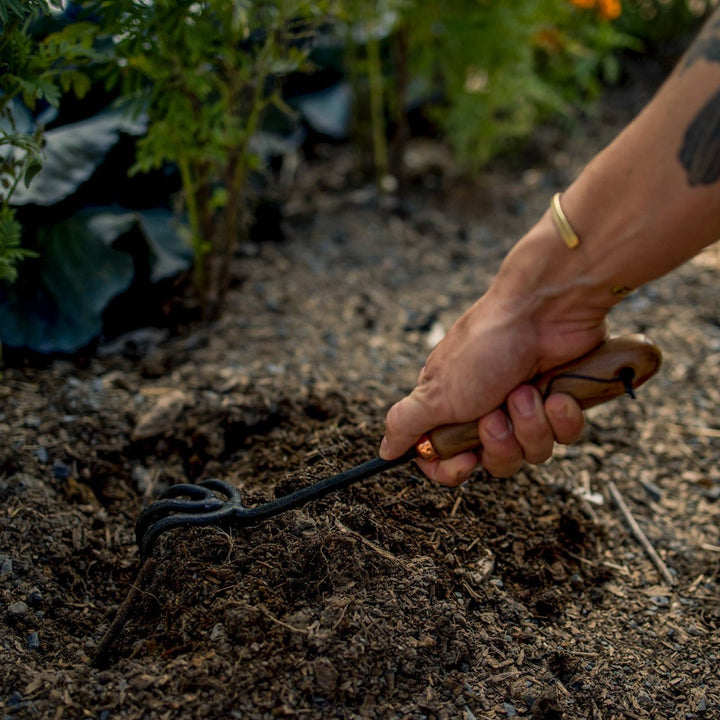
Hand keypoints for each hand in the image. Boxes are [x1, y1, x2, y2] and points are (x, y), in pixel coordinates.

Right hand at [380, 285, 606, 485]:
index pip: (445, 460)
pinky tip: (556, 393)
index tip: (465, 460)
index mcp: (451, 408)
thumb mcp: (435, 391)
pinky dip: (560, 416)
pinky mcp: (560, 401)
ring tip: (526, 391)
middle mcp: (487, 409)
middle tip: (496, 413)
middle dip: (498, 443)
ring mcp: (526, 407)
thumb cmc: (485, 346)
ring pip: (532, 452)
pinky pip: (564, 435)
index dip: (455, 469)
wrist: (545, 311)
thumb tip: (384, 449)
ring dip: (529, 424)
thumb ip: (405, 424)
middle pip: (494, 463)